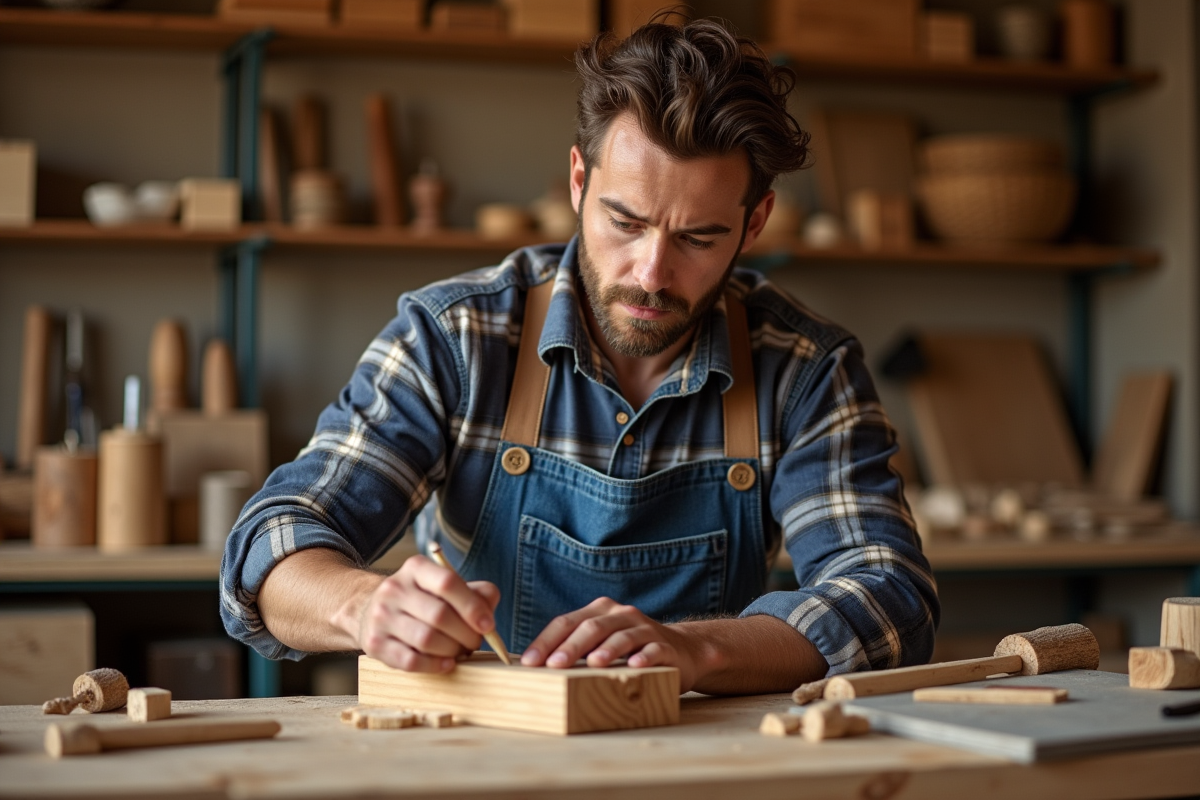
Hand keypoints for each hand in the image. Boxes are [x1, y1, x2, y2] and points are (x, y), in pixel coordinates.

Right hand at [338, 555, 499, 673]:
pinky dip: (434, 666)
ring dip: (452, 651)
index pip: (447, 582)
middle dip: (465, 634)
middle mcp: (395, 588)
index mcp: (416, 568)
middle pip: (439, 615)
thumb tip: (489, 613)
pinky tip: (446, 664)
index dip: (472, 606)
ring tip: (460, 652)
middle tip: (475, 643)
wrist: (370, 610)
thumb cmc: (421, 600)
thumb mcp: (445, 587)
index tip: (488, 625)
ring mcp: (381, 616)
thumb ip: (475, 594)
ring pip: (426, 639)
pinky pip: (410, 661)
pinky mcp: (374, 643)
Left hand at [520, 597, 704, 690]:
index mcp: (600, 611)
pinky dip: (643, 657)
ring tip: (593, 663)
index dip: (546, 641)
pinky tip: (634, 666)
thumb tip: (536, 668)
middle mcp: (621, 615)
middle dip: (570, 647)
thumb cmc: (630, 650)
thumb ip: (576, 648)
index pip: (567, 622)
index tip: (528, 662)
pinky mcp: (665, 647)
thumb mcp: (601, 643)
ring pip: (622, 636)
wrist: (682, 650)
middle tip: (552, 665)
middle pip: (591, 627)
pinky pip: (653, 650)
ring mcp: (644, 628)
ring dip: (607, 650)